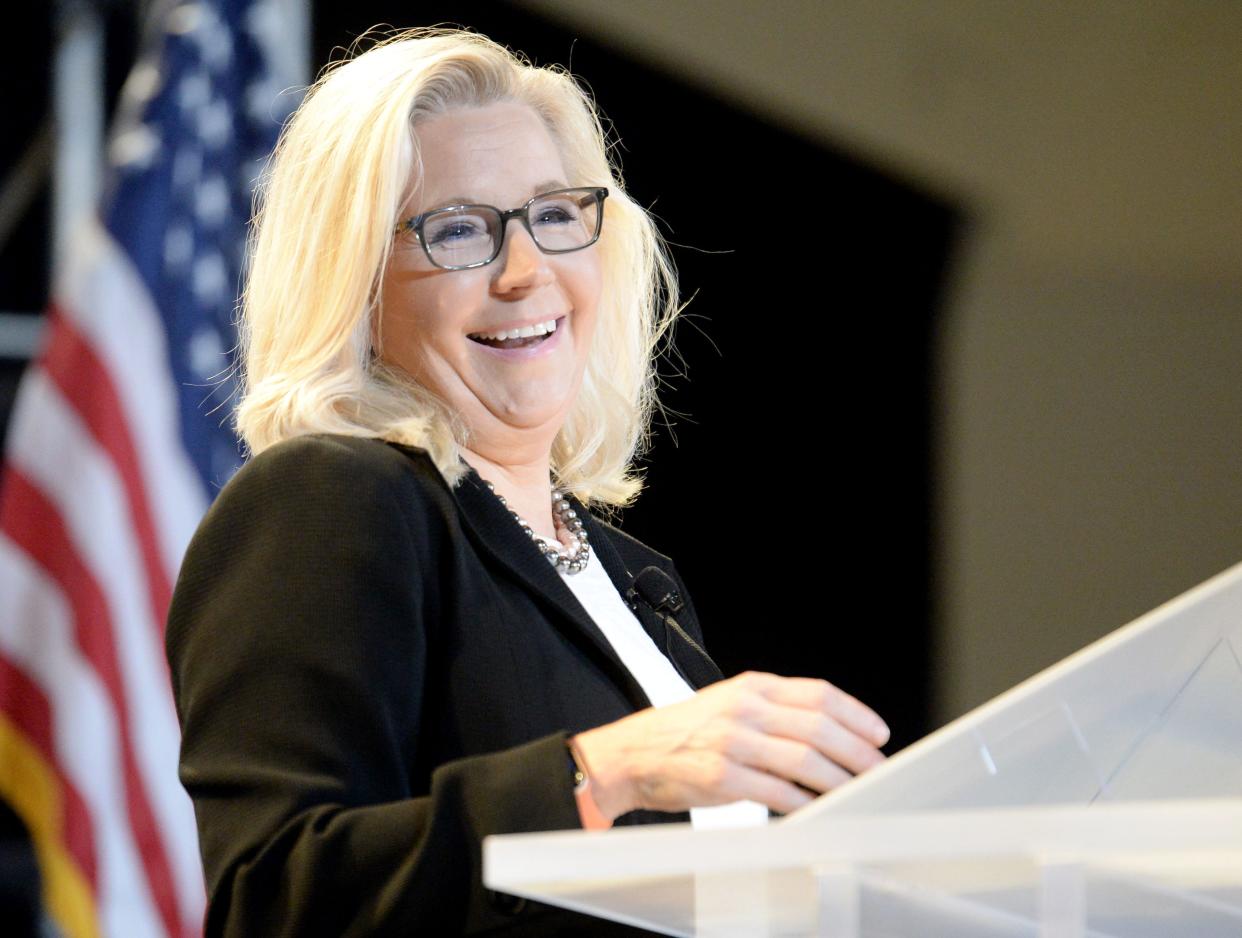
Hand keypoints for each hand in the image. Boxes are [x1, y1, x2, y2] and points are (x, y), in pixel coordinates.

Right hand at [570, 671, 888, 820]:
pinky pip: (777, 792)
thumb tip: (829, 732)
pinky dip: (805, 802)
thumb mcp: (730, 702)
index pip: (818, 693)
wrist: (634, 753)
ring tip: (856, 791)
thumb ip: (775, 710)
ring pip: (804, 760)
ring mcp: (733, 742)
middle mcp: (745, 709)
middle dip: (857, 750)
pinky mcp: (723, 777)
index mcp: (752, 686)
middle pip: (819, 726)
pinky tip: (818, 808)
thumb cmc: (686, 732)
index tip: (878, 732)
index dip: (856, 713)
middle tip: (877, 767)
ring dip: (839, 779)